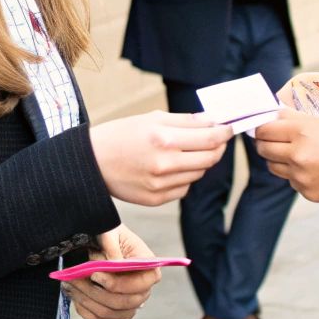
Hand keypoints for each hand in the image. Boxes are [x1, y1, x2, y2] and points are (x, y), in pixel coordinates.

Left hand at [64, 226, 158, 318]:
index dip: (118, 283)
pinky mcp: (115, 314)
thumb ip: (112, 247)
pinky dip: (83, 308)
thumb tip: (114, 264)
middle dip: (95, 292)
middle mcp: (143, 290)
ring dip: (85, 299)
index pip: (142, 284)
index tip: (95, 274)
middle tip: (74, 279)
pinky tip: (73, 293)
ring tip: (68, 284)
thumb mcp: (110, 233)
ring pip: (108, 312)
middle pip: (123, 302)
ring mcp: (130, 305)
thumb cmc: (108, 236)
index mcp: (149, 269)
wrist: (100, 244)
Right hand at [89, 111, 229, 205]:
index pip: (209, 138)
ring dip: (200, 162)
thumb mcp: (150, 119)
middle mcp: (164, 164)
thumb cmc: (119, 135)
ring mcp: (160, 185)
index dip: (224, 132)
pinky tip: (170, 168)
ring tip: (186, 152)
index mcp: (163, 138)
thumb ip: (184, 121)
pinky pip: (184, 188)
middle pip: (210, 158)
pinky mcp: (156, 199)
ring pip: (198, 174)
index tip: (228, 128)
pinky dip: (184, 178)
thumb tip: (213, 121)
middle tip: (216, 139)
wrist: (90, 163)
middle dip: (218, 147)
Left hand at [253, 109, 318, 203]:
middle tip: (273, 139)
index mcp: (302, 132)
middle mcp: (297, 155)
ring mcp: (301, 177)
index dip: (262, 127)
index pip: (264, 129)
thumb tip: (276, 114)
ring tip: (293, 154)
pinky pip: (291, 181)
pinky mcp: (308, 193)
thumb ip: (298, 119)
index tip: (264, 126)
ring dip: (278, 159)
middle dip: (265, 143)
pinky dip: (296, 175)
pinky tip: (312, 168)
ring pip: (273, 167)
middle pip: (263, 148)